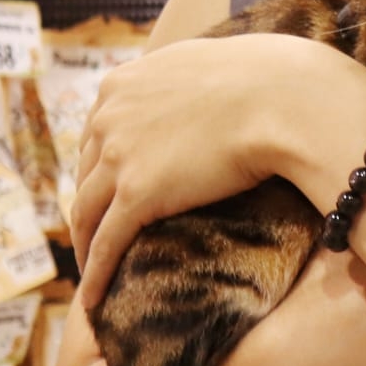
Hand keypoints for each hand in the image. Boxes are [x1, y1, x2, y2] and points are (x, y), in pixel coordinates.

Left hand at [70, 33, 365, 305]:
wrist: (282, 99)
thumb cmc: (265, 80)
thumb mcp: (206, 65)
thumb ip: (183, 79)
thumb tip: (204, 89)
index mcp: (123, 83)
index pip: (98, 132)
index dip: (100, 165)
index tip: (108, 188)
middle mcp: (109, 116)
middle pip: (87, 172)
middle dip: (90, 204)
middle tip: (97, 233)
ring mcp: (118, 156)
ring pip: (87, 212)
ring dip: (84, 245)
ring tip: (90, 271)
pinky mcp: (137, 195)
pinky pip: (106, 243)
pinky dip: (94, 274)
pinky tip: (94, 300)